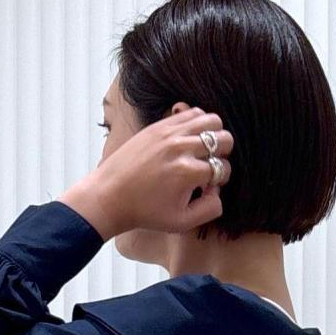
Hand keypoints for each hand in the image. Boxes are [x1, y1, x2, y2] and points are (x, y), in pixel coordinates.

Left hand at [61, 105, 233, 241]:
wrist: (111, 195)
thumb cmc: (145, 212)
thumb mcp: (182, 222)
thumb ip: (210, 209)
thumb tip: (218, 190)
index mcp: (189, 172)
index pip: (223, 168)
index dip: (221, 179)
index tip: (208, 186)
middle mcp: (181, 148)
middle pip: (224, 138)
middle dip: (223, 154)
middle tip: (210, 165)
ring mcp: (169, 133)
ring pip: (211, 119)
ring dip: (214, 135)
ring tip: (204, 149)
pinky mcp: (159, 125)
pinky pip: (190, 112)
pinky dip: (197, 122)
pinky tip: (189, 139)